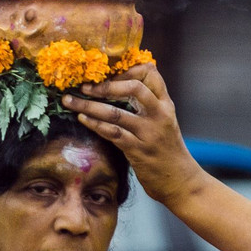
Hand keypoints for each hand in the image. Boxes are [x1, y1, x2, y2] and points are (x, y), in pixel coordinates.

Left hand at [61, 62, 204, 205]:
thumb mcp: (165, 123)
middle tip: (84, 87)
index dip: (127, 70)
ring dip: (88, 106)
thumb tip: (119, 89)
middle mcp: (160, 115)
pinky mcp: (139, 150)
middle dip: (105, 85)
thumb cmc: (168, 151)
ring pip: (116, 112)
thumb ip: (148, 106)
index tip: (109, 74)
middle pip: (134, 87)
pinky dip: (95, 124)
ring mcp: (150, 133)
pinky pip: (113, 133)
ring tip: (69, 102)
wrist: (180, 181)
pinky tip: (82, 120)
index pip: (150, 73)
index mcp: (166, 105)